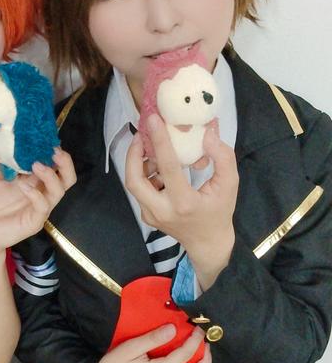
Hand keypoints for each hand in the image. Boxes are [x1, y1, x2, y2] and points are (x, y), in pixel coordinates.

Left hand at [0, 142, 75, 252]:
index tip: (47, 135)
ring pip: (59, 191)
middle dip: (65, 163)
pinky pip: (43, 207)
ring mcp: (39, 208)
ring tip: (36, 165)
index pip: (54, 165)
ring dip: (51, 175)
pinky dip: (35, 194)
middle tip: (54, 150)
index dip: (55, 151)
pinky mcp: (34, 221)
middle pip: (67, 178)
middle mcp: (41, 194)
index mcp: (34, 182)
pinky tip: (23, 186)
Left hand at [126, 117, 238, 288]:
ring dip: (138, 163)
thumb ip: (222, 157)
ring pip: (134, 184)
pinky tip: (156, 164)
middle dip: (133, 154)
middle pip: (134, 180)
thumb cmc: (219, 212)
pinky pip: (140, 190)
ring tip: (150, 146)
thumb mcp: (230, 184)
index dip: (159, 141)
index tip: (153, 120)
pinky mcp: (147, 216)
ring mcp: (151, 215)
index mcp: (184, 202)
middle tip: (142, 134)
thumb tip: (208, 134)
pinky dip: (144, 173)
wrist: (208, 243)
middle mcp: (162, 210)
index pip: (167, 167)